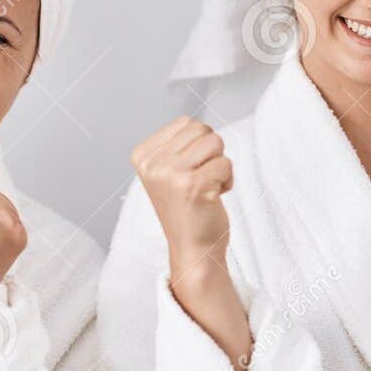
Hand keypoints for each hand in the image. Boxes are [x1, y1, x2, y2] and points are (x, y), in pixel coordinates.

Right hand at [131, 116, 232, 278]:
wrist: (193, 248)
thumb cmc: (186, 208)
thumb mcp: (167, 172)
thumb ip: (176, 144)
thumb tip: (198, 123)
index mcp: (143, 156)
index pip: (185, 122)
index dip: (197, 144)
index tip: (188, 171)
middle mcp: (153, 164)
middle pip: (202, 129)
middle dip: (211, 152)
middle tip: (200, 178)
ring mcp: (171, 175)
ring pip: (216, 142)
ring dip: (220, 165)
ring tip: (207, 186)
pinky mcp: (193, 186)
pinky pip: (226, 164)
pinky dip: (227, 180)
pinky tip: (214, 197)